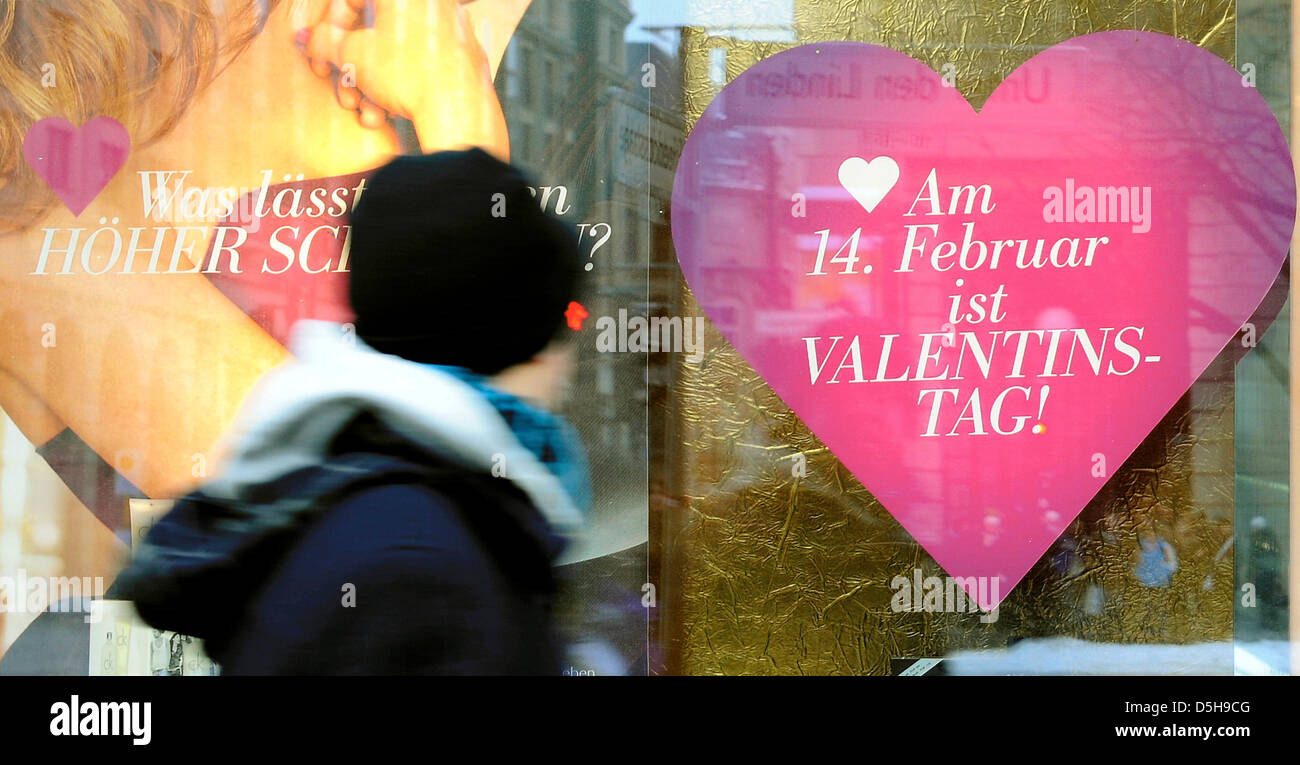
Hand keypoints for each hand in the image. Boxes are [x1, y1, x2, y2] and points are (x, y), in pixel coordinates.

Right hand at [297, 0, 508, 156]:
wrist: (459, 111)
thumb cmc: (405, 75)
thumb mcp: (352, 55)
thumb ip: (322, 41)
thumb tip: (303, 38)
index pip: (351, 0)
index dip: (329, 32)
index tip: (322, 58)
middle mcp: (431, 3)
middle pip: (377, 33)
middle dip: (353, 70)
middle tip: (343, 95)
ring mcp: (452, 28)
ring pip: (399, 54)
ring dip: (375, 86)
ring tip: (368, 115)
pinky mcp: (465, 56)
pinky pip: (424, 66)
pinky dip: (404, 87)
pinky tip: (391, 114)